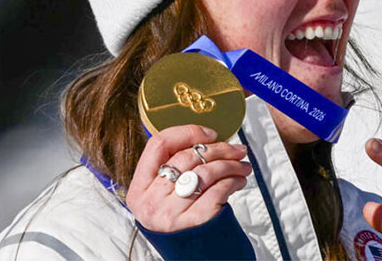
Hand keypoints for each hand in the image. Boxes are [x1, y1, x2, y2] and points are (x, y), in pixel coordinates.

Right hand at [126, 125, 252, 231]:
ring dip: (230, 164)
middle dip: (219, 149)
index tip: (210, 134)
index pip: (158, 145)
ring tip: (242, 165)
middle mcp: (151, 200)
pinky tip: (239, 181)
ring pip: (205, 172)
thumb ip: (172, 168)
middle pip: (187, 157)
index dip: (187, 133)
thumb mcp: (162, 195)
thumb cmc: (177, 218)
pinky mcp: (194, 223)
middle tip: (237, 149)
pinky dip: (233, 181)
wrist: (190, 256)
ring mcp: (170, 214)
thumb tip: (205, 139)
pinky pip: (217, 191)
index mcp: (139, 188)